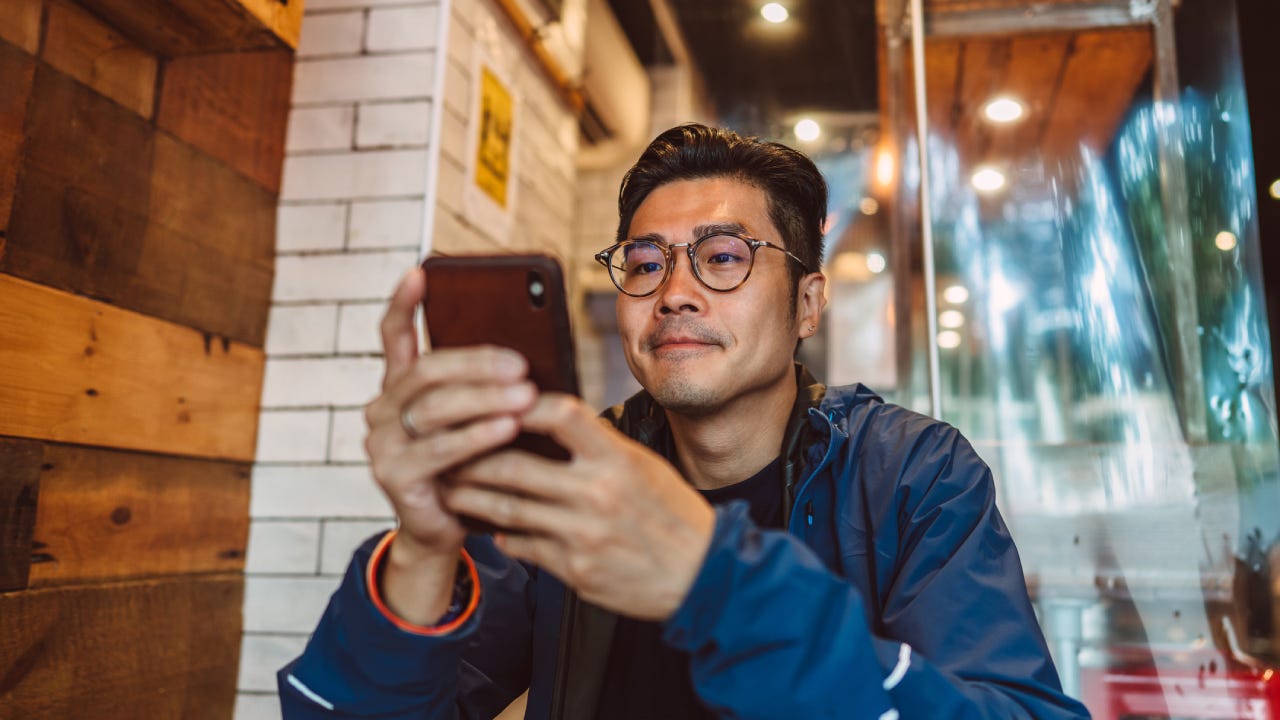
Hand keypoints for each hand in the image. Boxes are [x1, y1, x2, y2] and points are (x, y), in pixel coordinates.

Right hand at [363, 269, 535, 620]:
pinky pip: (439, 450)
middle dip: (476, 363)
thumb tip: (528, 352)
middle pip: (427, 371)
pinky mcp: (394, 478)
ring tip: (524, 394)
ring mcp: (382, 444)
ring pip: (435, 408)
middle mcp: (381, 410)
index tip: (421, 271)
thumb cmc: (472, 464)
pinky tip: (508, 428)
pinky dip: (477, 436)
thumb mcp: (477, 419)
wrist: (450, 528)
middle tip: (520, 363)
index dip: (405, 304)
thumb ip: (485, 388)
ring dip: (484, 399)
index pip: (394, 336)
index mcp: (399, 388)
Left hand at [441, 394, 716, 620]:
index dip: (519, 404)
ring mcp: (582, 535)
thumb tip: (547, 418)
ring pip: (506, 510)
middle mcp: (597, 494)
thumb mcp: (643, 466)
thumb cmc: (673, 514)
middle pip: (513, 466)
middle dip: (470, 457)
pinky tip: (489, 528)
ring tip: (449, 487)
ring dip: (470, 497)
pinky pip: (524, 547)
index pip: (558, 414)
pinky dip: (502, 535)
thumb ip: (597, 445)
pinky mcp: (575, 571)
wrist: (703, 575)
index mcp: (617, 459)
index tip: (493, 400)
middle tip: (444, 449)